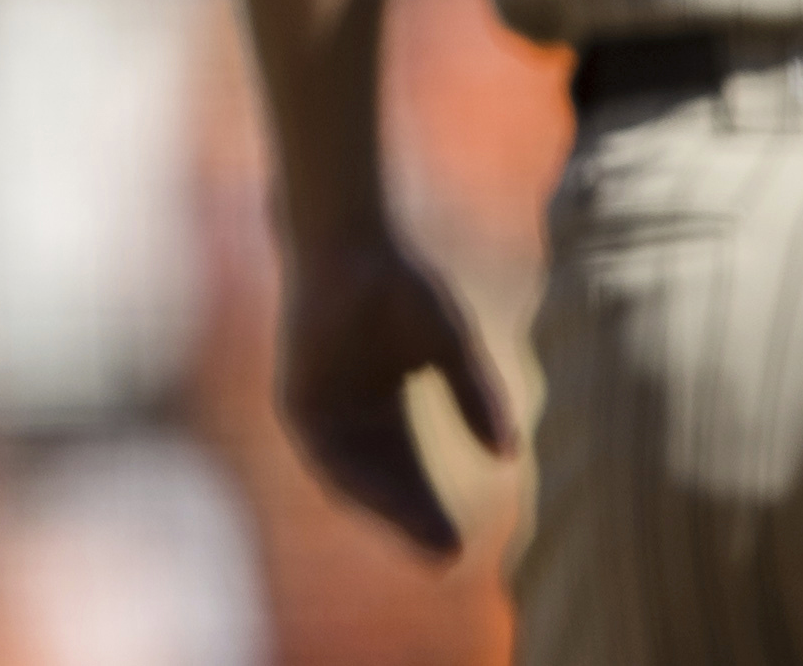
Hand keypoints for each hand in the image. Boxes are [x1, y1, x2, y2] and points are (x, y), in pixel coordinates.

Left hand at [275, 228, 515, 556]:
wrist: (348, 243)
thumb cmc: (400, 282)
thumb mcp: (449, 349)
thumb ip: (474, 398)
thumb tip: (506, 455)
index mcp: (382, 403)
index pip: (409, 470)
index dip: (432, 508)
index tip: (461, 546)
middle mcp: (349, 411)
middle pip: (382, 482)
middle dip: (412, 520)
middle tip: (444, 558)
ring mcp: (320, 406)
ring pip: (352, 477)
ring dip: (384, 511)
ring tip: (421, 541)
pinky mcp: (296, 397)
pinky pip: (322, 454)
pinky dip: (350, 480)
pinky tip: (379, 504)